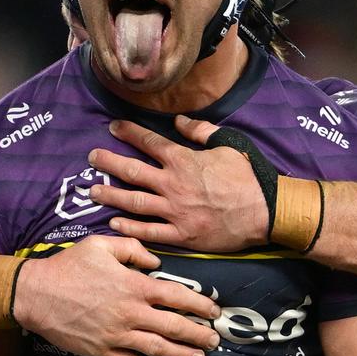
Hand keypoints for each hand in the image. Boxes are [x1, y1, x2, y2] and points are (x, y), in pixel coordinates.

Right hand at [15, 235, 220, 355]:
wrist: (35, 294)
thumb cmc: (68, 266)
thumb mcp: (101, 245)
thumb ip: (133, 249)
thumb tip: (156, 262)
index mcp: (134, 286)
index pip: (177, 296)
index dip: (199, 305)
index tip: (213, 311)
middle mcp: (130, 313)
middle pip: (174, 327)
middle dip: (198, 334)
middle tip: (214, 340)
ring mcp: (117, 335)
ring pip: (158, 349)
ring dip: (182, 355)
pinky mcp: (103, 351)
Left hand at [88, 117, 268, 251]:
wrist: (265, 211)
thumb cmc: (248, 176)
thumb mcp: (227, 144)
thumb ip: (200, 131)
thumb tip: (178, 120)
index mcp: (184, 160)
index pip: (149, 142)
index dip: (129, 133)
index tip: (113, 128)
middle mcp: (173, 185)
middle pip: (132, 171)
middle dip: (108, 163)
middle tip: (92, 158)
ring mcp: (175, 212)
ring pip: (134, 202)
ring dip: (111, 196)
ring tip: (93, 192)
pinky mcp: (181, 235)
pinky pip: (149, 232)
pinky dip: (130, 228)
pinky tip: (114, 223)